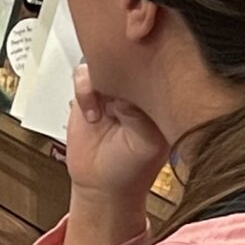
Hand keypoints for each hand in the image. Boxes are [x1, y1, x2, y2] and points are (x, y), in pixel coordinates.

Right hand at [64, 64, 169, 201]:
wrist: (99, 186)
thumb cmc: (131, 170)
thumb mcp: (146, 143)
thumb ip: (139, 112)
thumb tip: (124, 85)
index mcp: (162, 100)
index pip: (158, 69)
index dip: (148, 66)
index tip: (139, 70)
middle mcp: (138, 92)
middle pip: (131, 58)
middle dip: (121, 67)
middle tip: (116, 89)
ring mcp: (113, 92)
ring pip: (103, 63)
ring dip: (98, 82)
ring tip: (101, 111)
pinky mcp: (89, 95)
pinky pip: (82, 75)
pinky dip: (83, 90)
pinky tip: (90, 113)